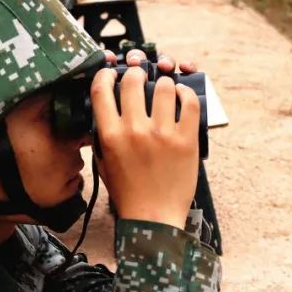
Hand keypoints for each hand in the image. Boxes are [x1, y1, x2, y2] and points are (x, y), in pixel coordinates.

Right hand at [91, 52, 200, 228]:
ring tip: (165, 89)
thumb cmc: (128, 193)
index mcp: (110, 136)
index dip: (106, 74)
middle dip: (137, 74)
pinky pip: (189, 103)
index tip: (112, 73)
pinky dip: (185, 94)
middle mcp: (134, 131)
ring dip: (163, 83)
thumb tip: (106, 110)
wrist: (153, 218)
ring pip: (163, 87)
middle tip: (142, 77)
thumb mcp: (104, 164)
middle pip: (133, 81)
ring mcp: (162, 135)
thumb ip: (102, 136)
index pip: (101, 90)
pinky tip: (182, 96)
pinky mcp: (186, 141)